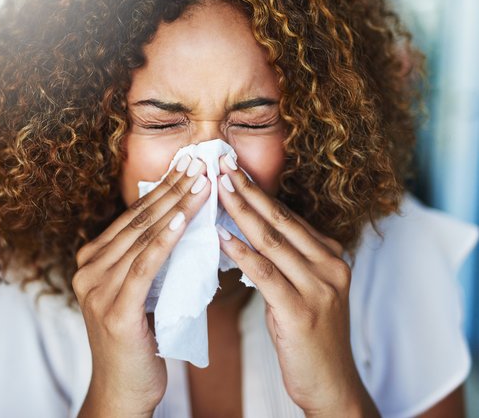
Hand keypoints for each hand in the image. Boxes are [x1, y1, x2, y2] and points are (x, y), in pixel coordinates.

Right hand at [74, 154, 210, 417]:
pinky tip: (183, 219)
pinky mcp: (114, 310)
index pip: (132, 218)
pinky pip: (144, 266)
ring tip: (200, 183)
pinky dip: (165, 240)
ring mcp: (97, 289)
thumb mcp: (139, 293)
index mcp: (91, 262)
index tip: (187, 167)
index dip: (161, 189)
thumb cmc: (136, 342)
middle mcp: (87, 270)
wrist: (123, 391)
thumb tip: (179, 223)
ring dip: (175, 207)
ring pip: (142, 238)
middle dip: (171, 189)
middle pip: (137, 221)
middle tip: (198, 163)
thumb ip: (147, 261)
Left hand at [215, 156, 379, 416]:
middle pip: (280, 220)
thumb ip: (282, 259)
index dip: (258, 191)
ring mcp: (319, 287)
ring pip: (272, 240)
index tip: (233, 168)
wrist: (331, 384)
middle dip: (248, 190)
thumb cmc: (308, 336)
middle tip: (221, 164)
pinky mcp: (301, 311)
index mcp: (330, 256)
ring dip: (241, 211)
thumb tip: (245, 230)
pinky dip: (242, 252)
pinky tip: (221, 236)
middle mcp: (330, 266)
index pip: (288, 216)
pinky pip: (266, 274)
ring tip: (217, 188)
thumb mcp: (301, 289)